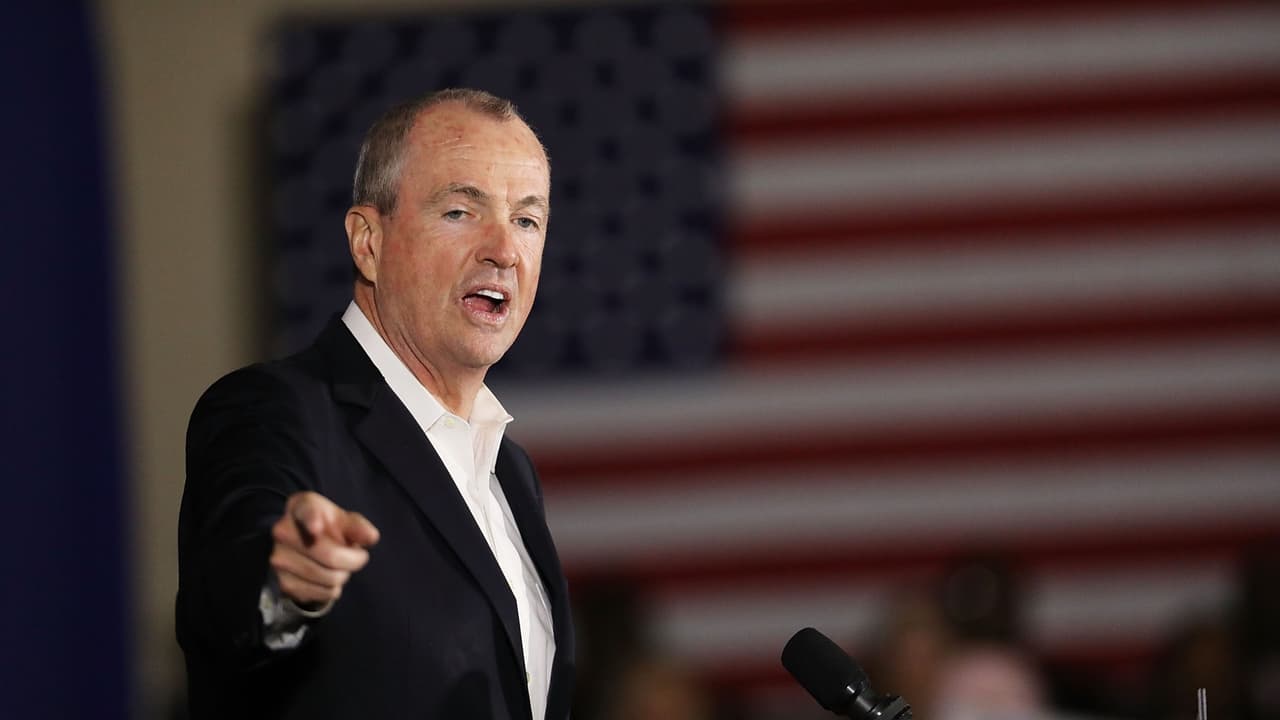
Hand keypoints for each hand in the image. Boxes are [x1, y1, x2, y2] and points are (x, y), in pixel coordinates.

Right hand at [269, 491, 379, 606]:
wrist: (305, 548)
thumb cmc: (329, 528)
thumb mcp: (345, 521)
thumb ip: (358, 526)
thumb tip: (371, 537)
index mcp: (300, 507)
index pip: (306, 512)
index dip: (312, 520)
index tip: (317, 528)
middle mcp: (283, 531)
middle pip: (330, 555)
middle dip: (354, 561)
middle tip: (359, 557)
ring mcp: (279, 558)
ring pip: (328, 577)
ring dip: (343, 576)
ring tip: (340, 566)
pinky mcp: (283, 583)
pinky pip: (322, 593)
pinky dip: (333, 589)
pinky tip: (327, 578)